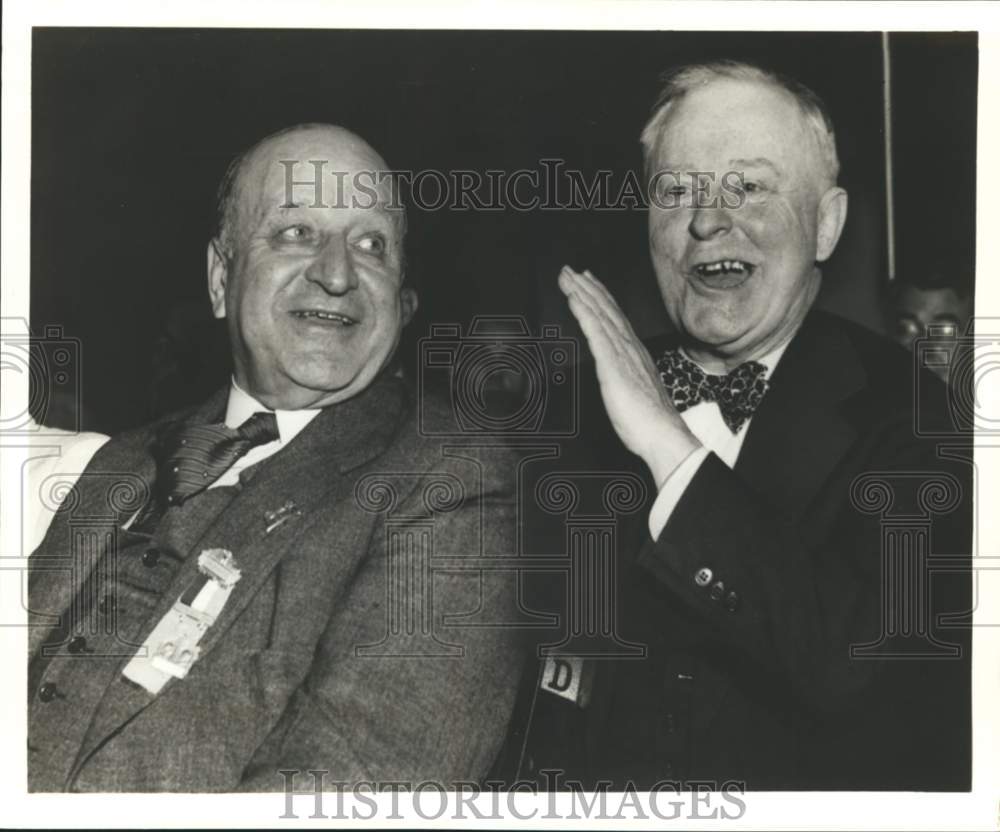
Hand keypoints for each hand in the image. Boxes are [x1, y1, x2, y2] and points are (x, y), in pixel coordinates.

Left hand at [558, 266, 700, 484]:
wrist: (662, 435)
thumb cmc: (650, 421)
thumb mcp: (635, 392)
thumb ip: (627, 378)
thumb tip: (621, 376)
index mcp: (634, 354)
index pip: (615, 319)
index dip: (600, 297)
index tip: (588, 281)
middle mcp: (629, 348)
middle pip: (606, 311)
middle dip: (587, 288)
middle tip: (570, 270)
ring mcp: (621, 355)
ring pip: (600, 316)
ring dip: (582, 294)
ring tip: (567, 277)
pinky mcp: (613, 367)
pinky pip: (596, 334)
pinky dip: (584, 314)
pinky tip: (574, 300)